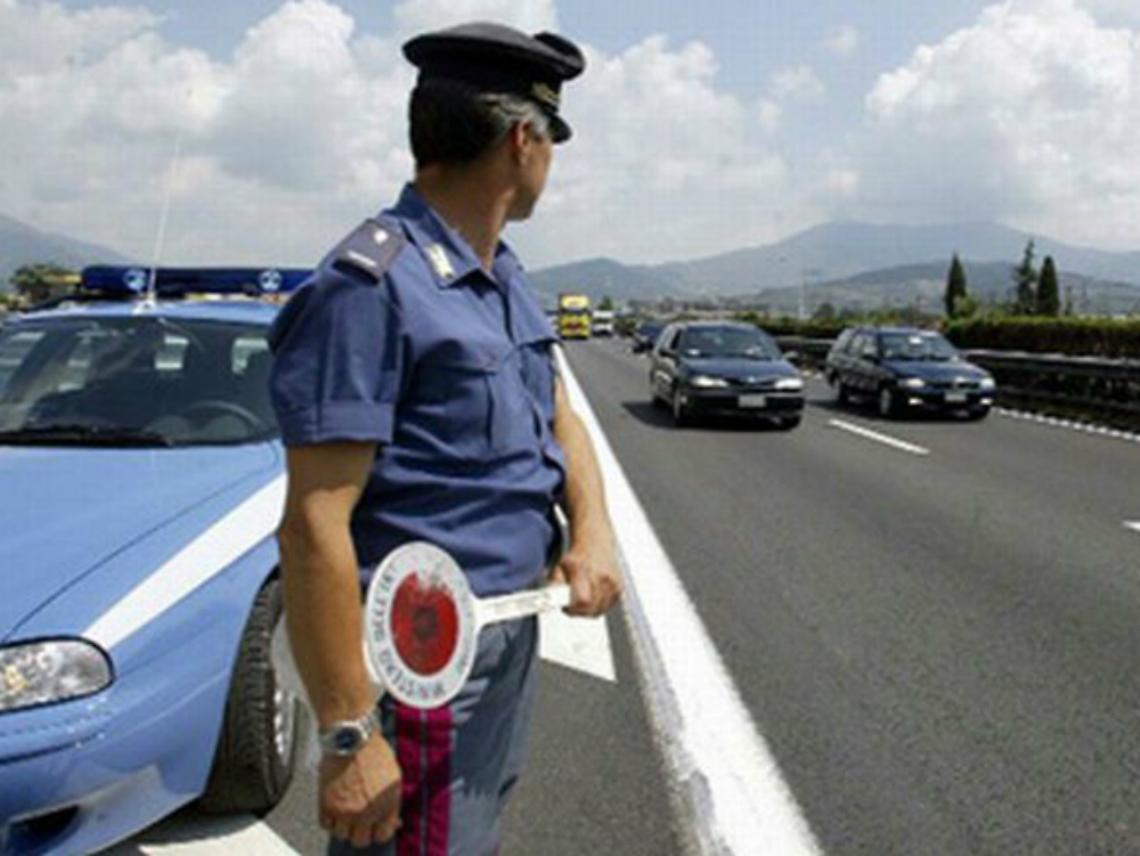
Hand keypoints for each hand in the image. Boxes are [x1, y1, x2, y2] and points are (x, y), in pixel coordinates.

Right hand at [319, 732, 401, 847]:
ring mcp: (346, 810)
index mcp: (388, 805)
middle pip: (361, 841)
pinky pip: (325, 824)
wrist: (351, 736)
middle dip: (360, 831)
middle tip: (359, 820)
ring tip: (345, 809)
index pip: (383, 836)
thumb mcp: (394, 778)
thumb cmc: (373, 750)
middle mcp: (367, 811)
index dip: (378, 830)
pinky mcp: (327, 804)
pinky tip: (334, 806)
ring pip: (342, 835)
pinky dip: (328, 818)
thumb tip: (393, 822)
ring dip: (343, 825)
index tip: (374, 826)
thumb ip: (392, 804)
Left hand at [550, 540, 621, 616]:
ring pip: (599, 611)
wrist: (596, 542)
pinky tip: (592, 595)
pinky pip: (606, 607)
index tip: (566, 607)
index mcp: (583, 570)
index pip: (582, 601)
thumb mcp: (559, 567)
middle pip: (591, 609)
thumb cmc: (577, 555)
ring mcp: (612, 583)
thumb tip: (548, 601)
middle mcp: (601, 576)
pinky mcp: (619, 588)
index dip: (573, 609)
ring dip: (589, 610)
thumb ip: (554, 585)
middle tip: (572, 605)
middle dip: (579, 611)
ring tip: (582, 598)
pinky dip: (598, 606)